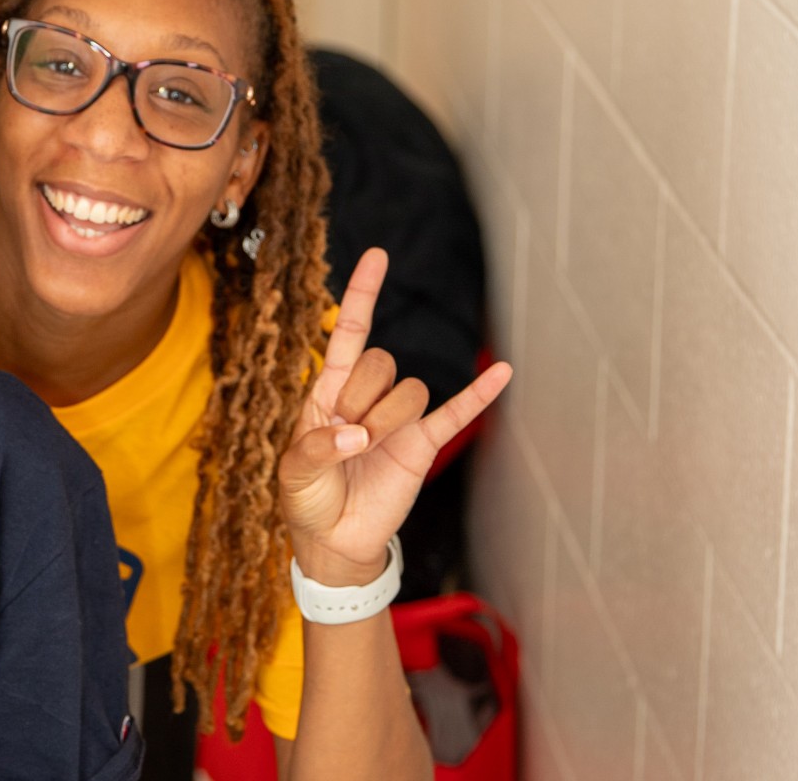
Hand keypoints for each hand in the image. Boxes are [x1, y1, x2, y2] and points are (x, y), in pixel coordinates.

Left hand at [278, 248, 513, 586]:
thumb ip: (317, 446)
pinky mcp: (423, 445)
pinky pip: (456, 413)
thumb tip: (356, 434)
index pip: (350, 332)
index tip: (378, 255)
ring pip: (410, 389)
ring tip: (367, 451)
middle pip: (380, 362)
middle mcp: (367, 397)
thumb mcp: (294, 472)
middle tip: (345, 437)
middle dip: (361, 399)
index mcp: (330, 390)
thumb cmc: (307, 500)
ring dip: (387, 420)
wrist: (335, 542)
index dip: (363, 294)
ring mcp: (398, 419)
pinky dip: (479, 394)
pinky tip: (503, 372)